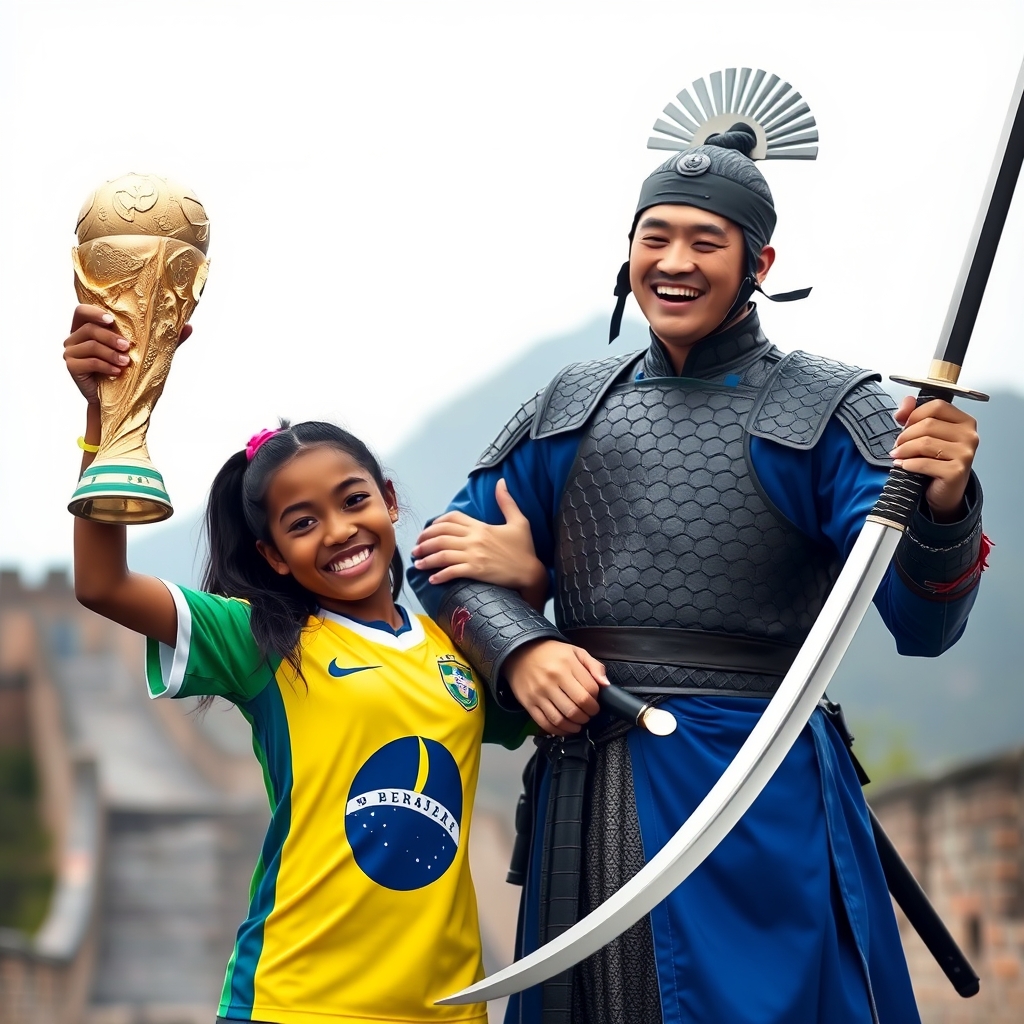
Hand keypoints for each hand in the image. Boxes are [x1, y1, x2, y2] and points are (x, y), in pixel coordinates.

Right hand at [63, 303, 191, 403]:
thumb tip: (189, 327)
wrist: (118, 400)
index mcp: (88, 328)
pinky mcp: (72, 368)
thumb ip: (166, 340)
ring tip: (126, 363)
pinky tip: (118, 372)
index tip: (111, 320)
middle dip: (110, 336)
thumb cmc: (130, 372)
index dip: (94, 312)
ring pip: (89, 344)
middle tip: (128, 347)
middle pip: (88, 328)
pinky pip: (87, 362)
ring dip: (110, 353)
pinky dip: (104, 366)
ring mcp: (71, 352)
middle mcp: (75, 337)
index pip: (82, 311)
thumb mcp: (148, 353)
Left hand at [412, 479, 546, 603]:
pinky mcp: (476, 571)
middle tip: (416, 548)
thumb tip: (501, 482)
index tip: (428, 531)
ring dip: (427, 558)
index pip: (452, 519)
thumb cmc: (524, 548)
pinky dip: (440, 575)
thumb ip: (507, 502)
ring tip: (418, 563)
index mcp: (481, 526)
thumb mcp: (519, 521)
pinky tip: (432, 579)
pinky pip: (452, 572)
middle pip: (442, 536)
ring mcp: (474, 555)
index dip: (436, 523)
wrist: (530, 572)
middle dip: (425, 541)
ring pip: (442, 554)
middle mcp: (474, 539)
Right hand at [504, 639, 607, 734]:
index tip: (595, 701)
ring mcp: (539, 693)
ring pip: (562, 719)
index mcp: (566, 665)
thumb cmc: (551, 653)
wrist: (520, 652)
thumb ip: (594, 666)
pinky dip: (558, 730)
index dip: (596, 700)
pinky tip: (565, 728)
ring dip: (575, 725)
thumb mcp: (576, 652)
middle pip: (577, 707)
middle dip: (588, 715)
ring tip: (579, 722)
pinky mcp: (528, 703)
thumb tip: (606, 685)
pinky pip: (545, 723)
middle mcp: (552, 680)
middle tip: (589, 713)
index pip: (590, 691)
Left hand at [891, 396, 978, 520]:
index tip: (904, 425)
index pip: (937, 406)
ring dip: (904, 450)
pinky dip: (908, 464)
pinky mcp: (957, 471)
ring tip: (897, 455)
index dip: (914, 414)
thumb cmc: (936, 461)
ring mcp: (965, 454)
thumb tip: (906, 401)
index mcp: (964, 421)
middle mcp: (969, 436)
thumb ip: (914, 413)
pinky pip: (924, 463)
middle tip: (897, 445)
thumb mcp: (925, 434)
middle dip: (905, 435)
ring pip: (924, 443)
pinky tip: (903, 465)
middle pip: (928, 424)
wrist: (945, 491)